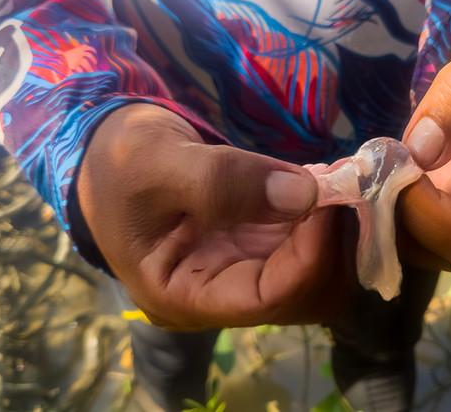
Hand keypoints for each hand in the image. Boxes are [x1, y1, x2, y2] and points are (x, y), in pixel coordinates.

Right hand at [76, 104, 346, 329]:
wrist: (105, 151)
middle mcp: (217, 293)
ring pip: (310, 271)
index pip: (266, 299)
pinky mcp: (253, 243)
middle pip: (298, 294)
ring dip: (332, 228)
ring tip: (340, 176)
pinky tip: (327, 178)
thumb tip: (302, 195)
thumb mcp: (157, 163)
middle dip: (329, 244)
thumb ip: (221, 182)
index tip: (328, 203)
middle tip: (345, 184)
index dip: (309, 257)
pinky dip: (321, 213)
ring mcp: (239, 268)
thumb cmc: (118, 163)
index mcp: (181, 296)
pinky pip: (302, 242)